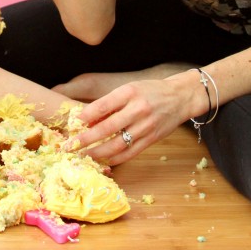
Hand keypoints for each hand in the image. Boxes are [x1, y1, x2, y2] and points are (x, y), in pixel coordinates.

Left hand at [71, 79, 185, 165]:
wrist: (180, 97)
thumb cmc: (150, 91)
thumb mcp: (129, 89)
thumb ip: (110, 103)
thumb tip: (87, 120)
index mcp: (130, 93)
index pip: (103, 105)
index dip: (86, 115)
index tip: (74, 122)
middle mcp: (138, 110)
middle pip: (108, 128)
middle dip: (86, 139)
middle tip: (71, 145)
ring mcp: (146, 126)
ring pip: (118, 144)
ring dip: (98, 152)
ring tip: (84, 155)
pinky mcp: (152, 139)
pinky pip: (131, 152)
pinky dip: (116, 159)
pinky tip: (104, 160)